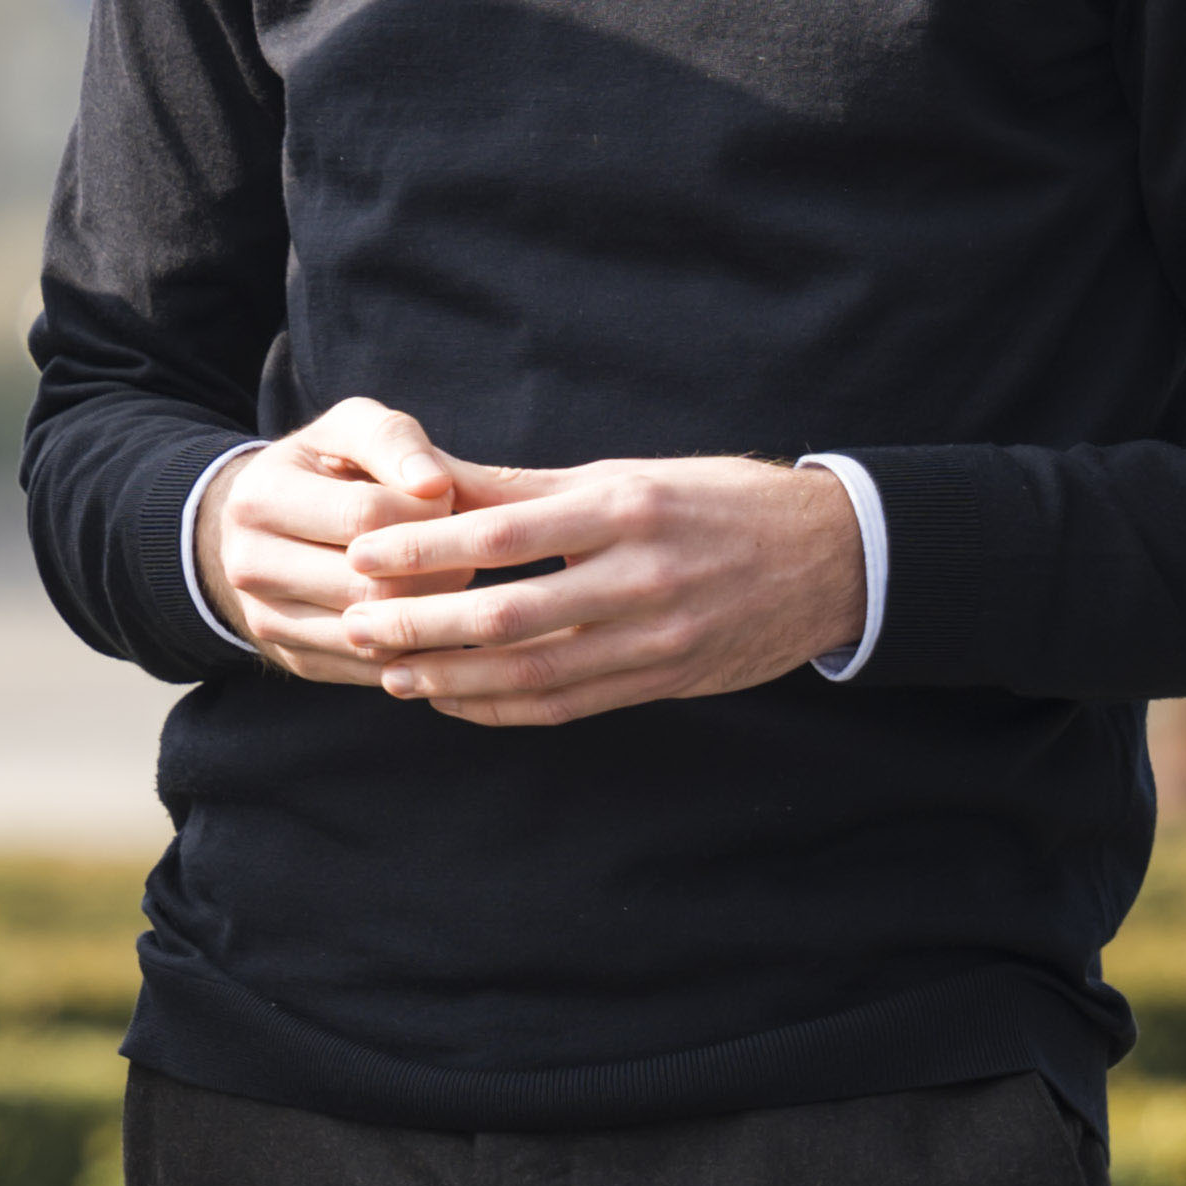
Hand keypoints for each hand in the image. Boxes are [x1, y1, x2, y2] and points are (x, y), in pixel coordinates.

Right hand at [203, 399, 476, 670]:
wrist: (268, 527)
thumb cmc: (326, 469)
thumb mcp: (351, 429)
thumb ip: (396, 442)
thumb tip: (436, 485)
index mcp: (260, 497)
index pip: (365, 514)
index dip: (426, 509)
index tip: (447, 498)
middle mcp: (249, 564)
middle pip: (370, 584)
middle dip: (437, 569)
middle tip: (464, 551)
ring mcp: (266, 620)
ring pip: (374, 636)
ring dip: (432, 613)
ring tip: (449, 580)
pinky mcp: (295, 660)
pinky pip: (372, 669)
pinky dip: (417, 649)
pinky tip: (436, 617)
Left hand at [324, 449, 865, 727]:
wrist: (831, 557)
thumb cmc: (716, 502)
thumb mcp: (629, 475)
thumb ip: (531, 489)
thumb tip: (433, 480)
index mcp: (624, 508)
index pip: (503, 534)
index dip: (424, 551)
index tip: (359, 557)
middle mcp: (640, 575)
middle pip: (507, 613)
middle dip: (420, 625)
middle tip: (353, 627)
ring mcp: (657, 637)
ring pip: (534, 673)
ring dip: (452, 679)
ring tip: (391, 674)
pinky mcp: (666, 681)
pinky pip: (569, 706)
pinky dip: (503, 709)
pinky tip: (455, 701)